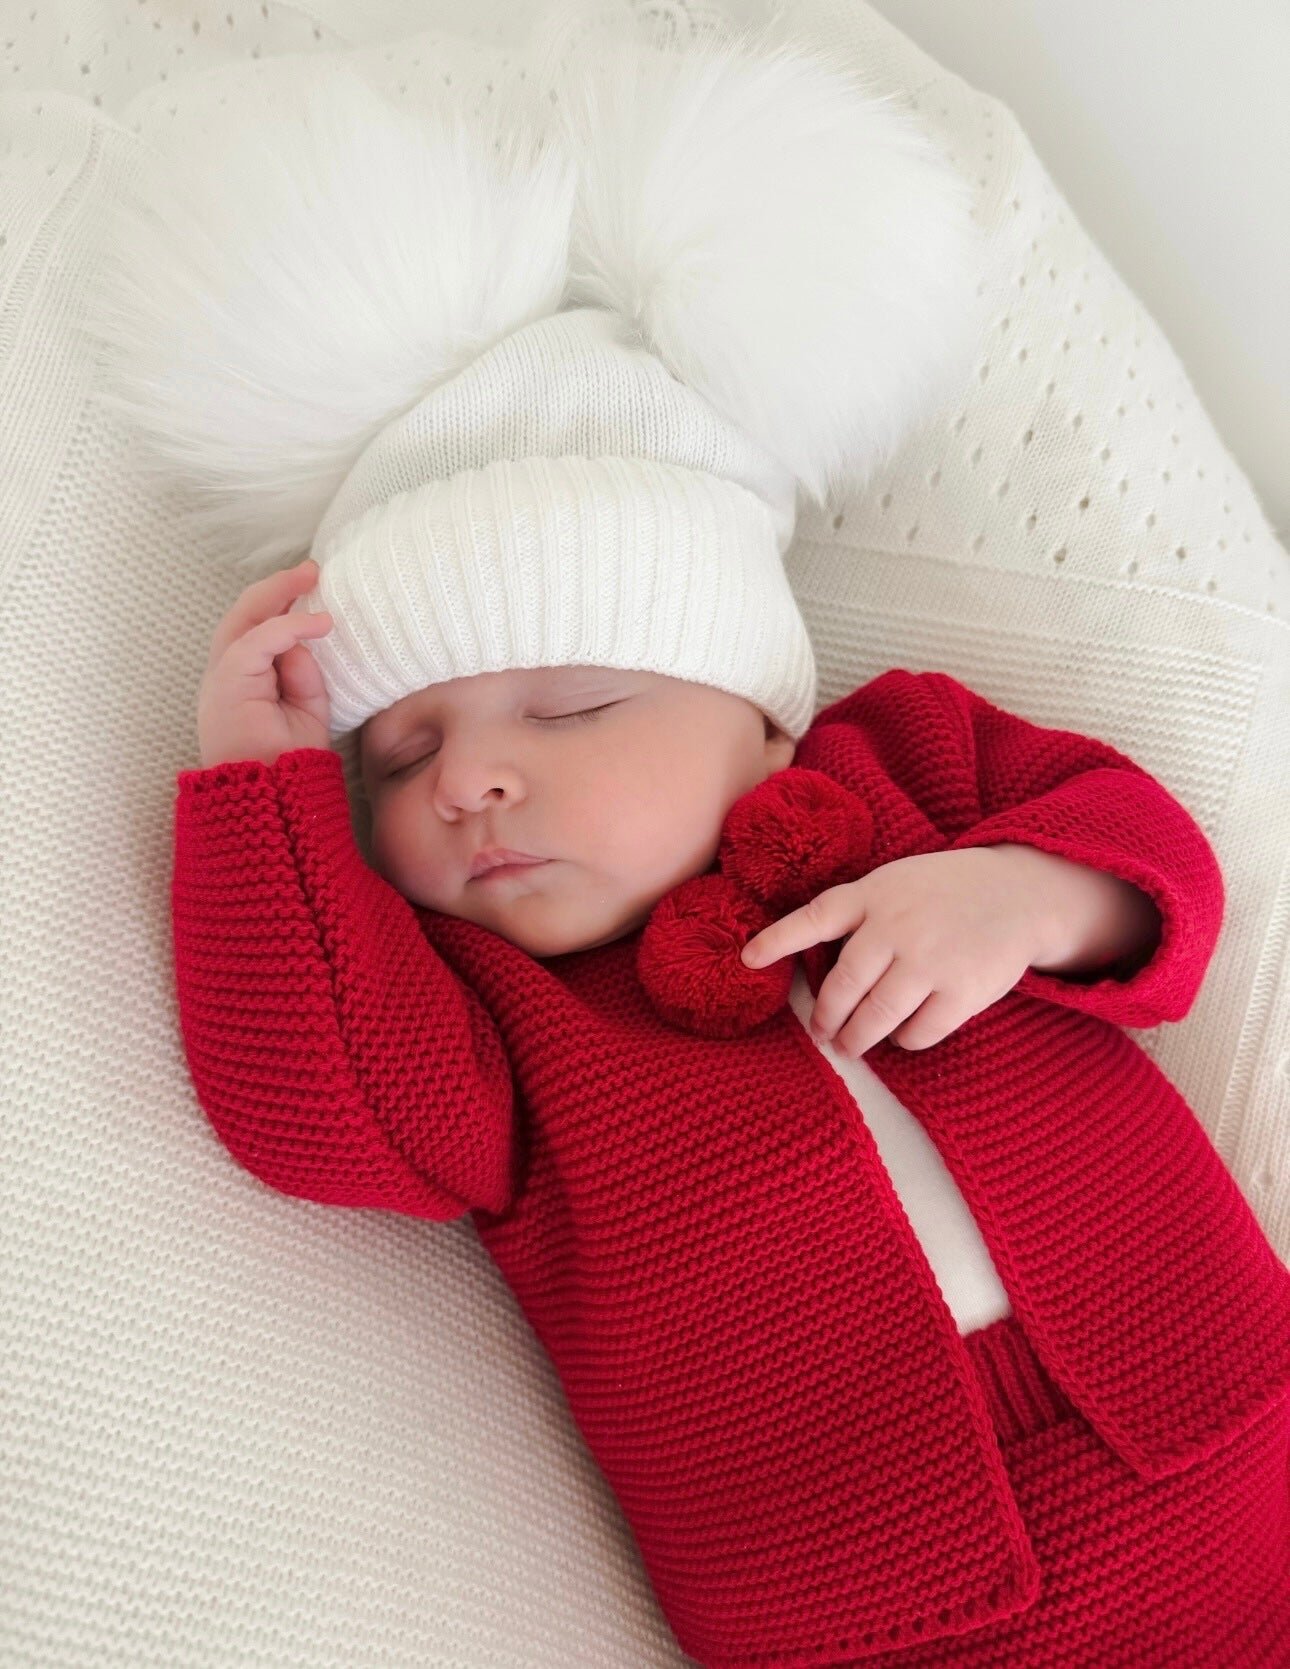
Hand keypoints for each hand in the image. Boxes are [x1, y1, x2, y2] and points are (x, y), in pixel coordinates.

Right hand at [196, 557, 333, 768]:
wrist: (273, 797)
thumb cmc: (288, 761)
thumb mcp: (306, 708)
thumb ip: (304, 672)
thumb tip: (305, 639)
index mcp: (243, 680)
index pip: (257, 631)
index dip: (282, 606)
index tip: (314, 588)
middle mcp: (226, 674)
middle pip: (245, 615)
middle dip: (277, 588)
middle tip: (312, 570)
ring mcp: (222, 676)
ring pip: (244, 619)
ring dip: (277, 593)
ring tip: (310, 577)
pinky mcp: (228, 681)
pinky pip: (257, 641)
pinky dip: (288, 627)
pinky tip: (318, 622)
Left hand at [739, 847, 1050, 1056]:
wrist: (1019, 893)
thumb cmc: (943, 892)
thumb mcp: (896, 882)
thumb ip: (860, 913)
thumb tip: (816, 966)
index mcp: (874, 894)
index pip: (815, 917)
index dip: (778, 939)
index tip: (747, 959)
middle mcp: (897, 925)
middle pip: (843, 986)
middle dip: (826, 1018)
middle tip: (823, 1033)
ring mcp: (930, 959)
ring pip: (876, 1016)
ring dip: (858, 1038)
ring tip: (851, 1046)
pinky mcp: (962, 990)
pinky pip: (918, 1032)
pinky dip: (904, 1040)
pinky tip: (902, 1034)